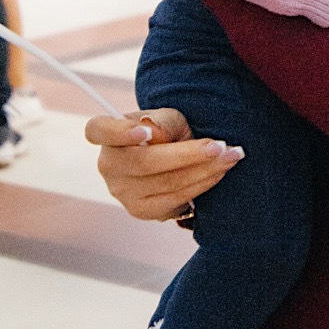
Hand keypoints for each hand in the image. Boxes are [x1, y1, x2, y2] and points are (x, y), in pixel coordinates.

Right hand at [84, 109, 244, 221]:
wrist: (174, 156)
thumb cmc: (168, 132)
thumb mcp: (168, 118)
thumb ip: (161, 123)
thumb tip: (153, 133)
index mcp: (107, 135)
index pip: (98, 130)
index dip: (118, 132)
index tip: (145, 132)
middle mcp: (108, 166)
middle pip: (145, 162)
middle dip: (190, 154)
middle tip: (221, 146)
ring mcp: (122, 192)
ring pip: (167, 183)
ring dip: (205, 170)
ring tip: (231, 156)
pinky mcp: (142, 211)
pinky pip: (176, 200)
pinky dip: (202, 184)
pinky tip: (219, 172)